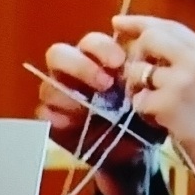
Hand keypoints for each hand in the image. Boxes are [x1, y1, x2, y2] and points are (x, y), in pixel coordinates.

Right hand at [36, 32, 149, 194]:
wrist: (136, 151)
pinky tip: (69, 123)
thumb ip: (146, 75)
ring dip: (65, 93)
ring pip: (48, 84)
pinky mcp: (53, 121)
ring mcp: (60, 96)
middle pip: (59, 54)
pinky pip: (43, 114)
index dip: (102, 48)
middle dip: (80, 66)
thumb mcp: (151, 94)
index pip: (91, 42)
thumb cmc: (143, 114)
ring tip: (87, 107)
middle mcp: (75, 73)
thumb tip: (145, 63)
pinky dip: (55, 117)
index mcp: (99, 60)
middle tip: (105, 83)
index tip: (119, 61)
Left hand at [113, 15, 194, 181]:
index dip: (141, 22)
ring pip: (138, 70)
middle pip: (150, 39)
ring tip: (152, 106)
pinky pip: (138, 99)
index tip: (118, 22)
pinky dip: (143, 112)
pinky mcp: (169, 104)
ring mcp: (183, 81)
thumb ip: (188, 61)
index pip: (169, 26)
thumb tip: (148, 44)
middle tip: (135, 76)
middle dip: (135, 55)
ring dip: (137, 89)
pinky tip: (159, 122)